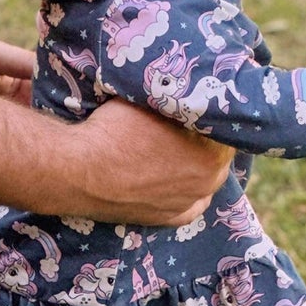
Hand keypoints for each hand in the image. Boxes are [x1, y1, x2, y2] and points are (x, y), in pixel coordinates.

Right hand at [73, 101, 231, 224]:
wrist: (78, 169)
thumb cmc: (115, 129)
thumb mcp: (156, 100)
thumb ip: (183, 99)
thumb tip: (194, 86)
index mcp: (212, 153)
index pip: (227, 126)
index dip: (214, 112)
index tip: (203, 101)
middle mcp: (208, 183)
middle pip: (219, 153)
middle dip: (208, 138)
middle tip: (190, 123)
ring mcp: (187, 204)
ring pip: (206, 178)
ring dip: (198, 164)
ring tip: (178, 147)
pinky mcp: (167, 219)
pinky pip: (191, 205)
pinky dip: (187, 191)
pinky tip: (178, 177)